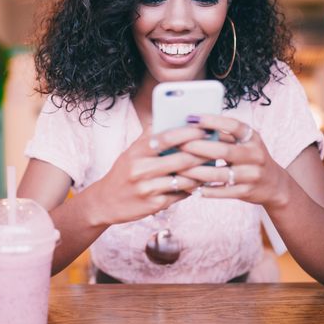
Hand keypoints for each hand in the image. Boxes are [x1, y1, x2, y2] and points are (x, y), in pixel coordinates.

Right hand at [85, 125, 209, 225]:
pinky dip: (192, 188)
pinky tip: (200, 183)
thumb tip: (173, 118)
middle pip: (181, 159)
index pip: (167, 137)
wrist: (105, 202)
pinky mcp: (154, 205)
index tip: (205, 129)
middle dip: (202, 153)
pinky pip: (180, 195)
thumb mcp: (131, 152)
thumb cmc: (124, 172)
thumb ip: (150, 137)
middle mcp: (140, 169)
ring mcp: (147, 188)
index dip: (189, 132)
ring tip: (213, 166)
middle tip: (217, 148)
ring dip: (201, 173)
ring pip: (184, 179)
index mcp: (136, 152)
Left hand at [177, 115, 289, 208]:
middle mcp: (255, 155)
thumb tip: (193, 125)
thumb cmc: (250, 158)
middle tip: (179, 145)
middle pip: (224, 151)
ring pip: (220, 174)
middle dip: (199, 148)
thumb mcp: (245, 142)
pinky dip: (205, 190)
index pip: (233, 126)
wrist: (274, 184)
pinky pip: (222, 192)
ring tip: (179, 169)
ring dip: (197, 172)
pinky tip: (190, 187)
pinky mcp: (246, 192)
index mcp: (252, 138)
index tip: (193, 118)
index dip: (213, 121)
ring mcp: (252, 175)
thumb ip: (225, 135)